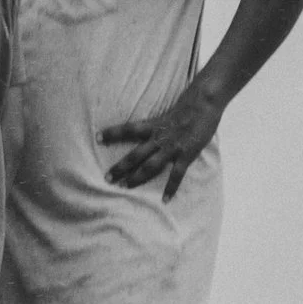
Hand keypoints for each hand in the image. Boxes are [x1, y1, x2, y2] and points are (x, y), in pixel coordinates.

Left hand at [99, 86, 225, 199]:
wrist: (205, 103)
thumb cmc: (187, 104)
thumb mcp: (166, 112)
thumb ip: (157, 122)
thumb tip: (148, 128)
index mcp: (153, 125)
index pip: (128, 129)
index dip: (112, 132)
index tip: (97, 137)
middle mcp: (159, 137)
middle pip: (135, 154)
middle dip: (120, 167)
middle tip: (107, 178)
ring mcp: (172, 147)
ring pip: (150, 166)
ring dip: (136, 177)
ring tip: (124, 187)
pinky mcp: (186, 154)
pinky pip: (176, 175)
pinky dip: (171, 188)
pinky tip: (165, 200)